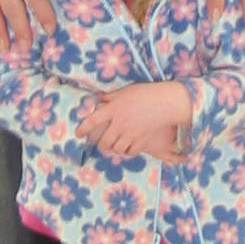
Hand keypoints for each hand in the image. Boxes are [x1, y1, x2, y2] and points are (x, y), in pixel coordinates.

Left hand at [76, 82, 190, 160]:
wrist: (166, 102)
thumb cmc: (145, 93)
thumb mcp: (125, 91)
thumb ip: (111, 97)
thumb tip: (99, 97)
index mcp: (114, 109)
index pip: (92, 121)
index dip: (83, 129)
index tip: (78, 134)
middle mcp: (120, 123)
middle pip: (103, 142)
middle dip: (100, 144)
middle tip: (102, 141)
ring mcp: (130, 134)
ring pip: (115, 149)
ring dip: (113, 148)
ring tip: (115, 144)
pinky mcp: (141, 140)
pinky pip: (130, 152)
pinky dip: (127, 151)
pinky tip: (127, 147)